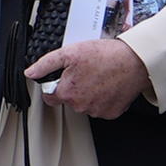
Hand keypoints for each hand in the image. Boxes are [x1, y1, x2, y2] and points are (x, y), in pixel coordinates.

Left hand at [24, 35, 150, 119]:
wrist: (135, 62)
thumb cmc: (105, 56)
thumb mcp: (70, 53)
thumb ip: (46, 64)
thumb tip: (30, 73)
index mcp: (67, 93)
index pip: (50, 97)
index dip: (54, 86)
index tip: (62, 78)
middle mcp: (81, 106)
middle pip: (69, 100)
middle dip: (74, 88)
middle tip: (86, 72)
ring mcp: (97, 111)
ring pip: (85, 104)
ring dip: (89, 93)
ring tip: (99, 76)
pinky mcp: (111, 113)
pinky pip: (101, 108)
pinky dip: (103, 98)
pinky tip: (108, 85)